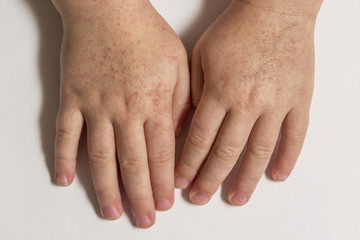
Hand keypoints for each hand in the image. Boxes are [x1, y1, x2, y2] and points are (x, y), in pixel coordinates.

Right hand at [53, 0, 189, 227]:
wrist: (108, 7)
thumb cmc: (145, 32)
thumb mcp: (179, 63)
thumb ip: (181, 102)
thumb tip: (178, 134)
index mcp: (153, 102)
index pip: (161, 154)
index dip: (162, 183)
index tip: (164, 204)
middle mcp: (124, 110)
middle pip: (132, 163)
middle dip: (139, 195)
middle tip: (143, 219)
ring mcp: (95, 106)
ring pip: (100, 157)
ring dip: (106, 188)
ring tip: (111, 212)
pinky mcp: (72, 98)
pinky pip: (66, 134)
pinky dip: (64, 158)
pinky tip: (65, 180)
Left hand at [175, 0, 318, 205]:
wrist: (274, 9)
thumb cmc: (235, 29)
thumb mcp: (200, 55)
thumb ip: (193, 91)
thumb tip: (186, 123)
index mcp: (219, 92)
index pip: (199, 139)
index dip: (187, 164)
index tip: (180, 182)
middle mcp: (247, 103)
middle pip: (225, 151)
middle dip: (210, 178)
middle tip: (200, 198)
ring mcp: (276, 103)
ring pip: (259, 150)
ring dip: (246, 178)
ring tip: (237, 198)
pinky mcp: (299, 99)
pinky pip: (295, 135)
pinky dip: (288, 158)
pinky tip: (278, 175)